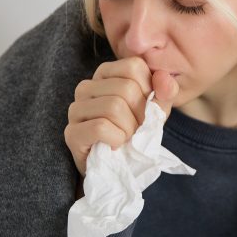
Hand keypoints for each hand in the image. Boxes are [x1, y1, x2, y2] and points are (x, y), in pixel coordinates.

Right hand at [63, 57, 179, 176]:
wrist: (116, 169)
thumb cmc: (134, 133)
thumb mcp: (156, 111)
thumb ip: (165, 93)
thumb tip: (164, 78)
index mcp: (106, 74)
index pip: (134, 66)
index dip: (148, 91)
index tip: (145, 110)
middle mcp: (86, 86)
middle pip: (126, 88)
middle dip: (140, 115)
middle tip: (135, 130)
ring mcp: (75, 109)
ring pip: (113, 106)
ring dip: (129, 129)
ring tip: (124, 138)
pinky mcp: (71, 132)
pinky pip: (100, 127)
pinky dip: (116, 139)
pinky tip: (114, 145)